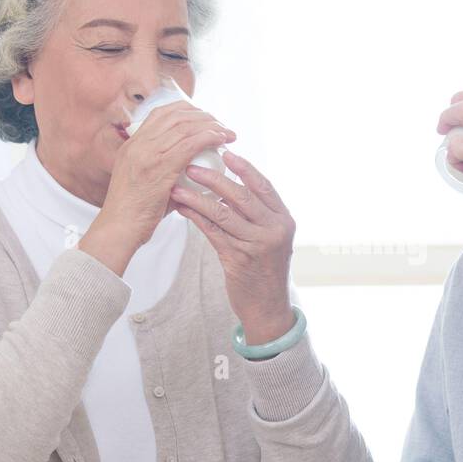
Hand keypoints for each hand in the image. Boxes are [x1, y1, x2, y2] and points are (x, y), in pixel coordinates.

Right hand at [79, 101, 234, 275]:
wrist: (119, 228)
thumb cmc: (134, 212)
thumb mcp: (142, 181)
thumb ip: (161, 170)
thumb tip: (189, 168)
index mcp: (132, 144)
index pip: (160, 113)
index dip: (186, 110)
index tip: (204, 118)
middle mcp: (138, 144)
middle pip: (175, 115)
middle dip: (203, 116)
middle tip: (220, 125)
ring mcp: (147, 154)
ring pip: (184, 126)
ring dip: (210, 125)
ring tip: (227, 132)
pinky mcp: (159, 168)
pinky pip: (189, 145)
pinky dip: (208, 138)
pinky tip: (221, 140)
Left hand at [168, 149, 296, 344]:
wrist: (268, 307)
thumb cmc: (266, 270)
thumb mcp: (272, 239)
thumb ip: (258, 216)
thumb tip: (231, 187)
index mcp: (284, 221)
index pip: (264, 187)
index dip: (245, 169)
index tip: (227, 154)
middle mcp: (273, 231)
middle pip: (241, 196)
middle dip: (214, 179)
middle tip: (192, 167)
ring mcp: (256, 245)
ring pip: (222, 213)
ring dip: (197, 198)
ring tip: (179, 187)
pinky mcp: (238, 259)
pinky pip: (212, 232)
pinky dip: (195, 218)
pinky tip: (183, 209)